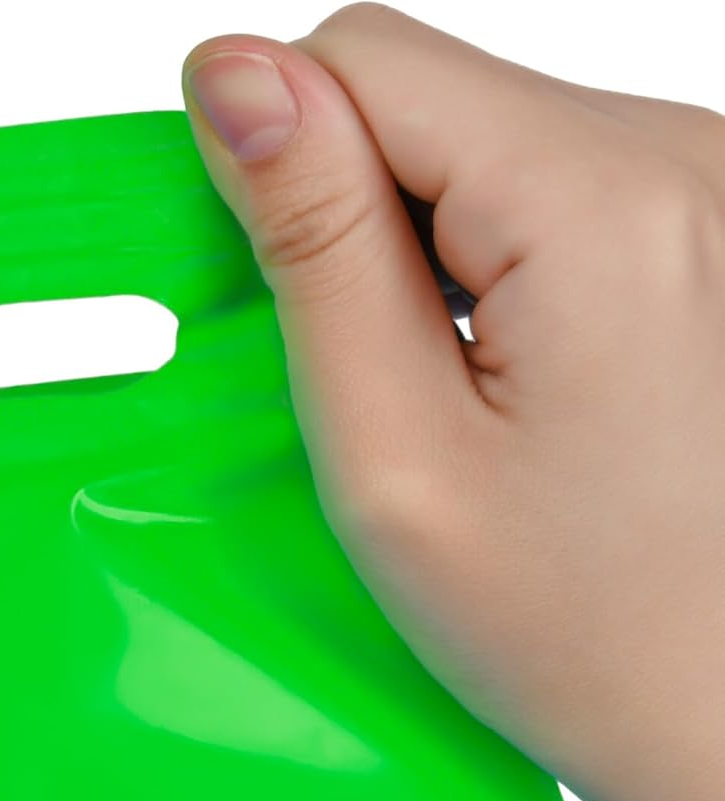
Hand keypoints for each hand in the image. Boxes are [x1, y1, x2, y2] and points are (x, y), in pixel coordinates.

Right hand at [181, 5, 724, 800]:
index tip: (262, 291)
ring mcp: (716, 189)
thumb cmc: (584, 630)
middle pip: (429, 98)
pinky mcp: (715, 230)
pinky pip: (554, 196)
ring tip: (448, 404)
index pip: (361, 57)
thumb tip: (235, 80)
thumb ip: (315, 246)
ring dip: (423, 255)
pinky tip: (507, 387)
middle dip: (352, 218)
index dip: (269, 156)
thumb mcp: (395, 454)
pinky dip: (493, 273)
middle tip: (363, 384)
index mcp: (601, 201)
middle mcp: (688, 158)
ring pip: (486, 146)